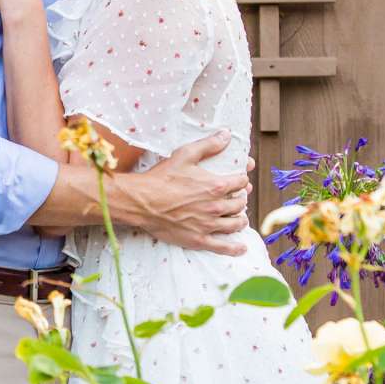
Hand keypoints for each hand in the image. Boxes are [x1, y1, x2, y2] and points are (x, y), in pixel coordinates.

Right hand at [127, 133, 251, 254]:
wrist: (142, 202)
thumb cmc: (162, 177)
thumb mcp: (185, 155)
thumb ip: (209, 145)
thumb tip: (227, 134)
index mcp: (216, 186)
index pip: (241, 182)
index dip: (241, 180)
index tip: (239, 180)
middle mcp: (216, 206)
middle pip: (240, 203)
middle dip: (241, 199)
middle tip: (237, 198)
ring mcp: (208, 225)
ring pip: (235, 224)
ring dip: (240, 219)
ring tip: (239, 218)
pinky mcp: (199, 239)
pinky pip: (223, 247)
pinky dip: (234, 248)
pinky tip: (241, 248)